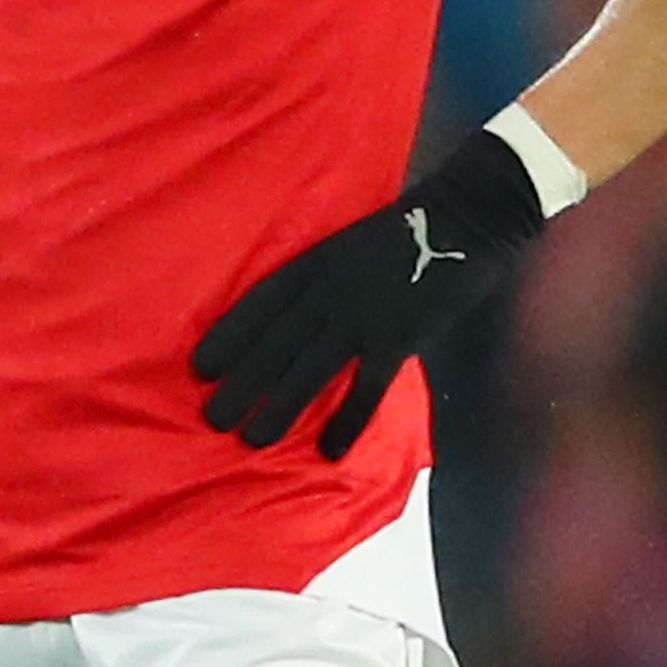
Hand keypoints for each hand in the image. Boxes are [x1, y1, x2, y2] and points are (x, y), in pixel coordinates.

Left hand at [192, 129, 555, 461]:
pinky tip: (329, 450)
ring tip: (252, 439)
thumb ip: (321, 278)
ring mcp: (361, 316)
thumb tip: (296, 315)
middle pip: (273, 345)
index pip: (258, 305)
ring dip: (278, 408)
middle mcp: (327, 292)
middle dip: (241, 384)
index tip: (200, 369)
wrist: (466, 217)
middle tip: (213, 418)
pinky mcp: (398, 338)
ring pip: (307, 371)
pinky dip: (347, 421)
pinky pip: (366, 388)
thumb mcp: (346, 244)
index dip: (227, 338)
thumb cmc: (406, 229)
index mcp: (313, 264)